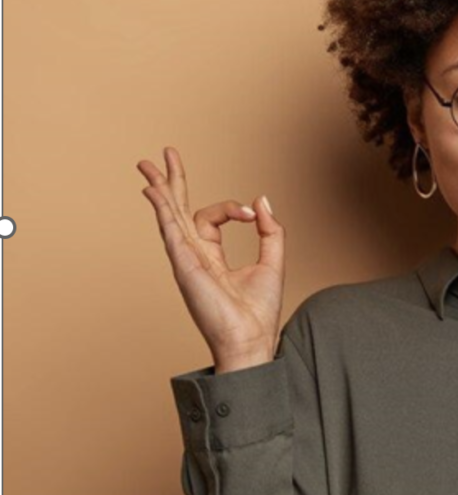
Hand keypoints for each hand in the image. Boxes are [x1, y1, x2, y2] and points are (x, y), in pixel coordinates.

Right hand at [137, 147, 285, 371]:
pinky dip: (163, 209)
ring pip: (170, 216)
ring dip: (160, 189)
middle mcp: (194, 255)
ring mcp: (186, 259)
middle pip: (178, 210)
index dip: (232, 208)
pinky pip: (171, 231)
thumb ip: (269, 230)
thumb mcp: (273, 262)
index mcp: (211, 256)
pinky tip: (154, 191)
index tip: (252, 214)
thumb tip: (261, 199)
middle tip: (162, 155)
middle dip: (171, 182)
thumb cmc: (259, 311)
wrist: (252, 339)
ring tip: (148, 164)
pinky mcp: (185, 265)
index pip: (212, 217)